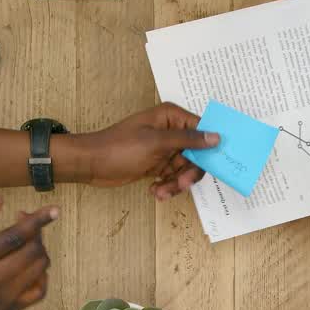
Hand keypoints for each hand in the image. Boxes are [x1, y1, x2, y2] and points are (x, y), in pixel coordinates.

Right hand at [0, 198, 54, 309]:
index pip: (13, 237)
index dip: (36, 221)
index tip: (53, 210)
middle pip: (30, 252)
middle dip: (37, 232)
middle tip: (28, 223)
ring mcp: (1, 300)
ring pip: (39, 269)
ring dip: (40, 249)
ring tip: (28, 242)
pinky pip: (39, 291)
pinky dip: (42, 274)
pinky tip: (32, 264)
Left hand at [68, 103, 219, 200]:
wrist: (92, 164)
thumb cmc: (121, 148)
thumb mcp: (156, 143)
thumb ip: (188, 139)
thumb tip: (216, 137)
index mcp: (172, 117)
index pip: (202, 130)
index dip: (210, 147)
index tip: (217, 165)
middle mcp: (171, 131)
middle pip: (197, 154)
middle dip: (189, 172)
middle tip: (181, 185)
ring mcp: (164, 149)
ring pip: (185, 169)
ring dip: (176, 183)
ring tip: (160, 192)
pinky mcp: (157, 165)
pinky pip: (172, 177)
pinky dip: (167, 186)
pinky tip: (154, 191)